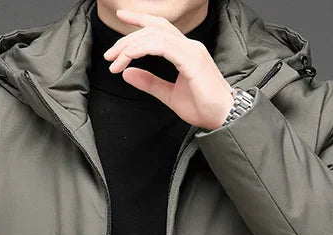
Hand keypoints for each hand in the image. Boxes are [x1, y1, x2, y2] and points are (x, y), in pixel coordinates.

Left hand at [103, 8, 234, 130]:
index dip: (139, 20)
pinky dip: (141, 50)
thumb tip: (127, 73)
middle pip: (153, 28)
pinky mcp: (192, 60)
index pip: (159, 27)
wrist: (223, 118)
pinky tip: (129, 59)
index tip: (120, 18)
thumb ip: (149, 83)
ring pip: (154, 35)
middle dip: (127, 39)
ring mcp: (191, 50)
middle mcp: (189, 46)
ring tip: (115, 61)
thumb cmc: (203, 107)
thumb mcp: (169, 95)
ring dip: (130, 46)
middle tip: (110, 55)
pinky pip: (162, 46)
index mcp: (185, 51)